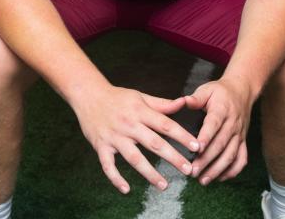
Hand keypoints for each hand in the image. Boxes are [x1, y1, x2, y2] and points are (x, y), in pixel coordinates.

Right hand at [71, 85, 200, 193]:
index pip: (165, 124)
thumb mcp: (140, 96)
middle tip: (188, 170)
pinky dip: (116, 178)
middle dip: (172, 157)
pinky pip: (108, 165)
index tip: (196, 146)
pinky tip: (127, 190)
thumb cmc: (118, 97)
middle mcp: (129, 124)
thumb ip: (162, 104)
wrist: (88, 94)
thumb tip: (184, 103)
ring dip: (149, 173)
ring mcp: (114, 136)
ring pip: (134, 158)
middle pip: (154, 143)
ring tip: (164, 185)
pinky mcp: (101, 146)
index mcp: (140, 111)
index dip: (182, 135)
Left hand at [184, 78, 253, 184]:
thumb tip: (182, 101)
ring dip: (218, 169)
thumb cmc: (220, 92)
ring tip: (203, 180)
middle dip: (207, 160)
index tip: (196, 149)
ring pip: (231, 155)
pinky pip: (241, 159)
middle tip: (193, 171)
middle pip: (221, 144)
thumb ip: (195, 98)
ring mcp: (239, 134)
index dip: (206, 137)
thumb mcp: (207, 89)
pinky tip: (220, 178)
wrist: (243, 91)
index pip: (214, 124)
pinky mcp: (243, 141)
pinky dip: (232, 171)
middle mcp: (233, 124)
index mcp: (222, 109)